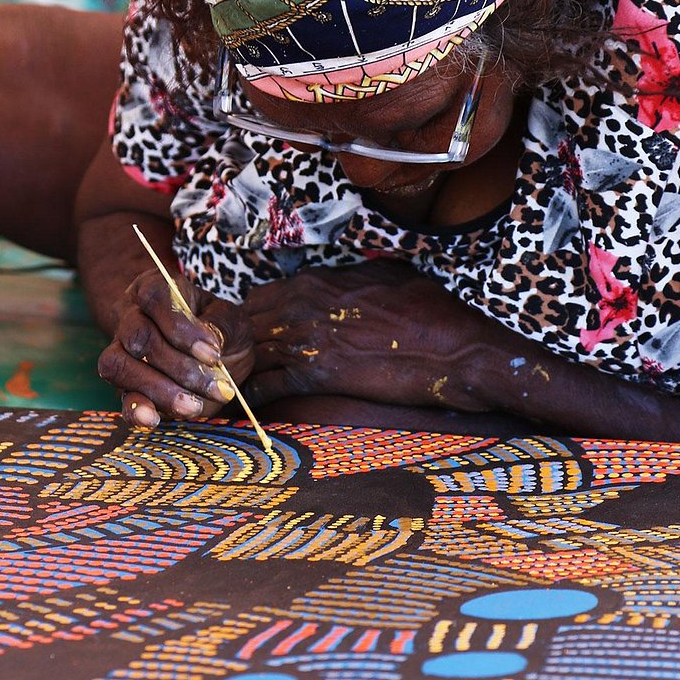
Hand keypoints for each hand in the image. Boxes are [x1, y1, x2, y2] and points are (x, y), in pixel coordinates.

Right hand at [98, 268, 253, 428]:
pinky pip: (119, 397)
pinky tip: (155, 420)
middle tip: (217, 386)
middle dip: (180, 367)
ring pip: (120, 366)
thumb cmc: (221, 329)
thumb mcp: (233, 320)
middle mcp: (131, 317)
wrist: (215, 356)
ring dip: (160, 389)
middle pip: (138, 337)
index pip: (154, 298)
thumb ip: (222, 326)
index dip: (181, 328)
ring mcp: (123, 352)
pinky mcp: (126, 387)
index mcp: (155, 289)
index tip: (213, 354)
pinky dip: (136, 411)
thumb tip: (209, 347)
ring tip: (193, 405)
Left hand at [241, 260, 490, 410]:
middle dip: (238, 346)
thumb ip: (345, 277)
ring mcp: (302, 342)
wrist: (447, 348)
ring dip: (239, 371)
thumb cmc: (424, 308)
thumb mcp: (381, 274)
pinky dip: (250, 398)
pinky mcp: (312, 377)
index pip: (255, 298)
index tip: (253, 335)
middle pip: (243, 326)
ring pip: (247, 356)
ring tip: (232, 387)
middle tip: (237, 364)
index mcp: (311, 282)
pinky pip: (263, 388)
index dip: (251, 318)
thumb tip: (338, 279)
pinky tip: (246, 406)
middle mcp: (298, 308)